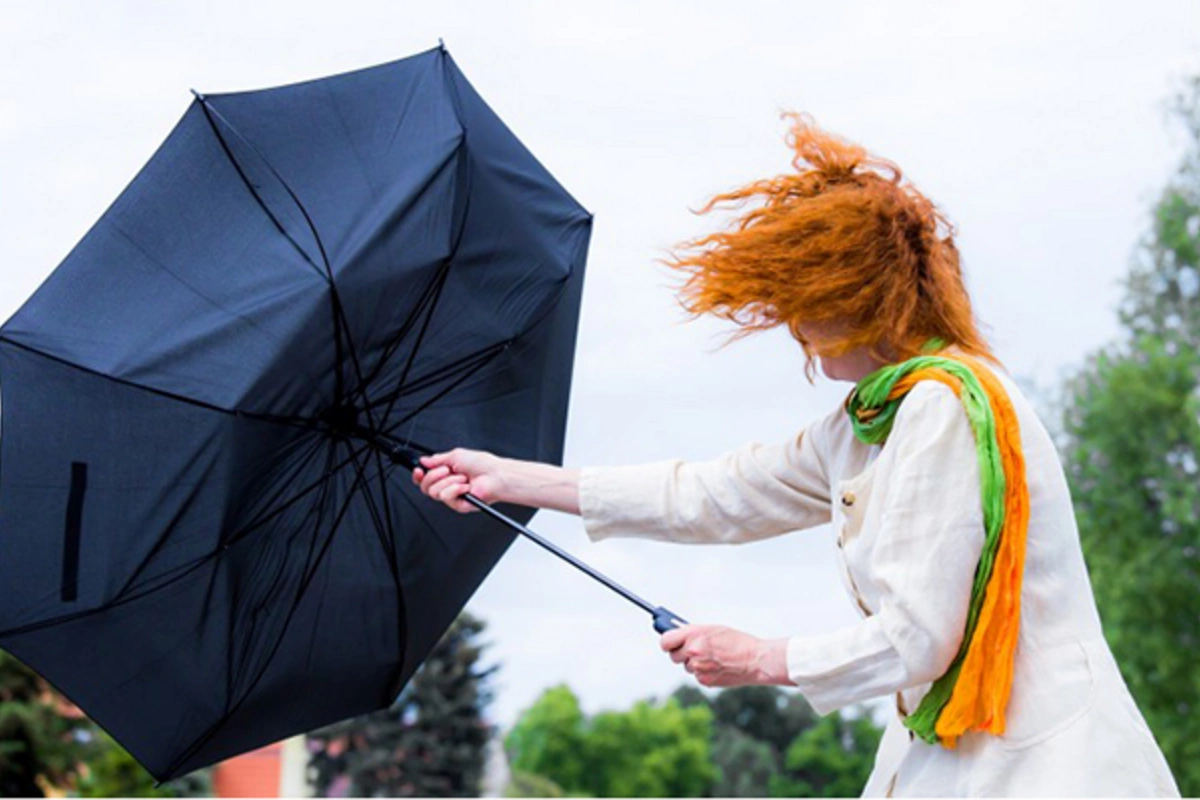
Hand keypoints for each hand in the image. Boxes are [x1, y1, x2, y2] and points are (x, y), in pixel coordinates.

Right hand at [411, 448, 505, 513]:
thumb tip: (424, 460)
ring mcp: (453, 496)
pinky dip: (455, 489)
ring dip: (449, 481)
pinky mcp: (458, 505)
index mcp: (446, 473)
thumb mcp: (455, 455)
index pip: (425, 478)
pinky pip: (446, 498)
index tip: (418, 470)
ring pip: (434, 492)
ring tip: (462, 478)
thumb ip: (437, 459)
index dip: (418, 475)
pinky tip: (465, 486)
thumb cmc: (482, 464)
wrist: (495, 476)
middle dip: (434, 475)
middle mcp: (448, 485)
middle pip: (425, 486)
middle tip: (448, 470)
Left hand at [660, 624, 791, 687]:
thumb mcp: (713, 629)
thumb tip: (677, 636)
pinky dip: (704, 672)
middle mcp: (693, 651)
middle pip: (673, 656)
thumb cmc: (736, 641)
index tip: (669, 643)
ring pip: (687, 667)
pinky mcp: (705, 681)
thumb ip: (693, 633)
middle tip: (692, 650)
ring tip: (712, 657)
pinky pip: (697, 676)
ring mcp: (698, 667)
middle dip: (681, 653)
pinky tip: (718, 666)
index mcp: (693, 634)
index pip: (665, 641)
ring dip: (694, 663)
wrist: (755, 660)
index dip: (667, 642)